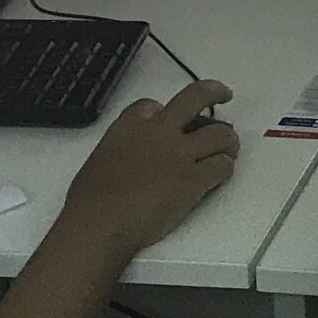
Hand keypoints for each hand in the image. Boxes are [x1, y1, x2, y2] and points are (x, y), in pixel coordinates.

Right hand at [60, 80, 239, 257]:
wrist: (100, 226)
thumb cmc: (89, 201)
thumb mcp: (99, 159)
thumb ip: (120, 148)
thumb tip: (128, 156)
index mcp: (129, 125)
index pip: (152, 104)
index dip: (164, 111)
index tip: (169, 120)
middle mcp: (159, 131)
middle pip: (195, 97)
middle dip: (214, 91)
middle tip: (225, 94)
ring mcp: (180, 154)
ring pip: (220, 134)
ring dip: (228, 140)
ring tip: (229, 148)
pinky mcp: (194, 180)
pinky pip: (222, 166)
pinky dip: (225, 169)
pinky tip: (221, 175)